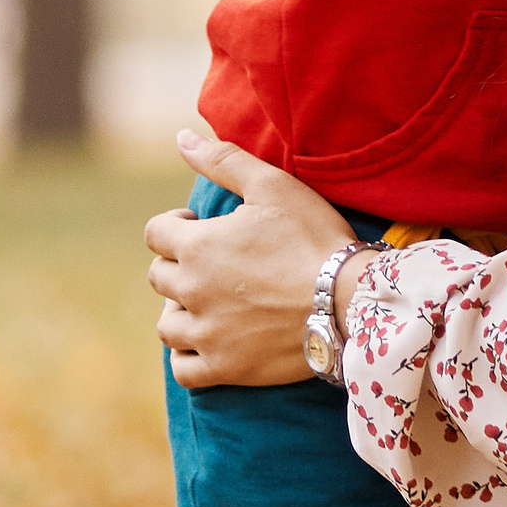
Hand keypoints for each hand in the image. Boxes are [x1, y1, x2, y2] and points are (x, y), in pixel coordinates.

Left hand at [145, 129, 355, 389]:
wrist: (351, 301)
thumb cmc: (314, 238)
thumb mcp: (273, 186)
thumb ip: (222, 160)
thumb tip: (180, 138)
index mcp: (198, 246)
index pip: (155, 234)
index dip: (175, 226)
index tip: (200, 227)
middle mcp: (193, 291)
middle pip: (160, 277)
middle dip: (179, 265)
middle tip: (214, 263)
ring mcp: (207, 333)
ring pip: (167, 324)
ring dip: (180, 310)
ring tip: (208, 303)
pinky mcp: (226, 367)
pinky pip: (184, 368)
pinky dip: (188, 355)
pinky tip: (207, 342)